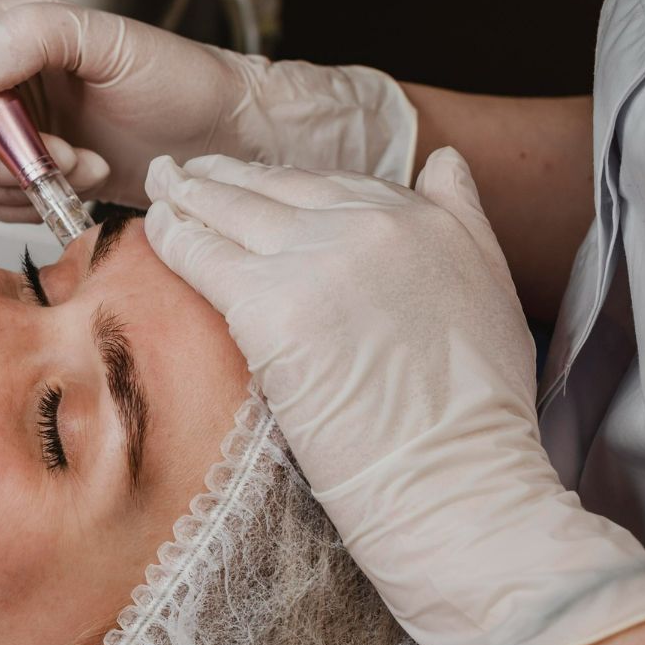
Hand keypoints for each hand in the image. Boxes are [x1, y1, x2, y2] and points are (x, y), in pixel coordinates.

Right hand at [0, 0, 416, 221]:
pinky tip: (83, 180)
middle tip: (54, 154)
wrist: (221, 141)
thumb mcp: (111, 41)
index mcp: (3, 29)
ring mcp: (9, 127)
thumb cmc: (181, 81)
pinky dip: (34, 201)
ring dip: (22, 181)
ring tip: (83, 162)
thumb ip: (31, 36)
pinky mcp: (26, 171)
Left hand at [144, 149, 644, 644]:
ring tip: (159, 187)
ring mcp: (319, 260)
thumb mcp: (492, 289)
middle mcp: (372, 224)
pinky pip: (203, 255)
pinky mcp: (271, 304)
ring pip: (233, 211)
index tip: (246, 182)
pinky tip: (152, 229)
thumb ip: (462, 216)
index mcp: (423, 218)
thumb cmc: (475, 415)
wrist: (455, 483)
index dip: (280, 184)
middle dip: (224, 179)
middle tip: (183, 174)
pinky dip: (172, 237)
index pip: (328, 184)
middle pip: (275, 189)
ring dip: (188, 196)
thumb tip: (443, 161)